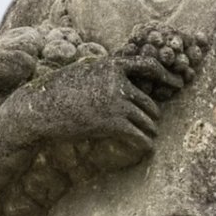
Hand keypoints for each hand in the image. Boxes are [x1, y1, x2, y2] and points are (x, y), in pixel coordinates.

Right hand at [14, 54, 181, 160]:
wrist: (38, 109)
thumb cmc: (55, 92)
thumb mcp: (81, 73)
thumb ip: (103, 73)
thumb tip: (117, 78)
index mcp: (111, 65)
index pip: (148, 65)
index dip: (165, 75)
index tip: (176, 83)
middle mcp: (118, 81)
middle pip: (149, 101)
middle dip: (151, 116)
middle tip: (152, 126)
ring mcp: (117, 102)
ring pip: (148, 121)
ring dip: (149, 132)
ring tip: (148, 139)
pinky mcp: (114, 123)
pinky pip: (140, 136)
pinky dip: (145, 144)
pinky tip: (147, 150)